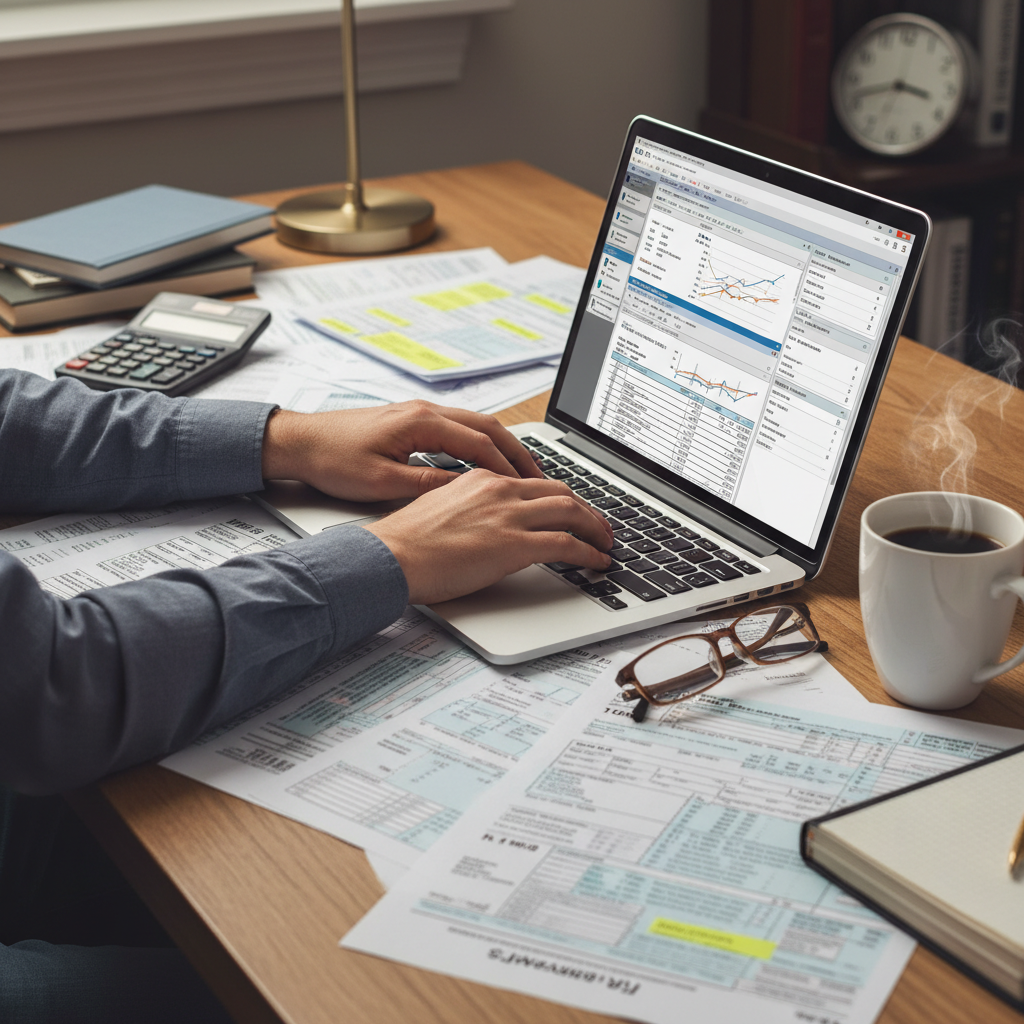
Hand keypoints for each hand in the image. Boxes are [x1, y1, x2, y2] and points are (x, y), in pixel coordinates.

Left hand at [261, 401, 542, 501]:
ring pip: (475, 425)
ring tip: (522, 473)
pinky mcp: (411, 421)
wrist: (299, 441)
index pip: (479, 443)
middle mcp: (425, 411)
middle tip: (540, 478)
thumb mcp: (382, 482)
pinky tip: (486, 464)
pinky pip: (459, 429)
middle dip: (517, 453)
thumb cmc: (332, 459)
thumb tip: (466, 491)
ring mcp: (419, 413)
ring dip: (502, 447)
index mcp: (420, 422)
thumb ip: (427, 485)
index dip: (508, 467)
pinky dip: (481, 445)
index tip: (529, 487)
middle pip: (487, 427)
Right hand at [364, 470, 614, 603]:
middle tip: (599, 527)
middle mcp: (499, 489)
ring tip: (606, 544)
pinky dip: (589, 552)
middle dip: (587, 509)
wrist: (389, 557)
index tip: (571, 511)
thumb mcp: (441, 510)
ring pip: (572, 512)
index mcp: (481, 479)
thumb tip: (489, 527)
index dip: (561, 498)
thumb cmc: (405, 543)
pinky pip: (567, 544)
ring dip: (596, 529)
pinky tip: (596, 562)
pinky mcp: (513, 544)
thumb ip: (472, 509)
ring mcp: (508, 515)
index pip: (534, 483)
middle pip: (561, 491)